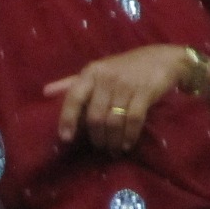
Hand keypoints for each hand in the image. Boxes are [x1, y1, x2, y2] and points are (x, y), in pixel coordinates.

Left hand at [44, 45, 191, 153]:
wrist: (164, 58)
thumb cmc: (127, 66)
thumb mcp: (99, 69)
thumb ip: (73, 82)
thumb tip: (45, 92)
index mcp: (92, 72)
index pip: (74, 97)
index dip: (67, 119)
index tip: (66, 138)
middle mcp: (107, 78)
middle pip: (95, 116)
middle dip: (96, 136)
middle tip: (100, 148)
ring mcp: (127, 85)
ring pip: (113, 120)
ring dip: (112, 140)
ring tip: (113, 150)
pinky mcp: (146, 92)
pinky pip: (133, 119)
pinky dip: (129, 135)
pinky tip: (127, 144)